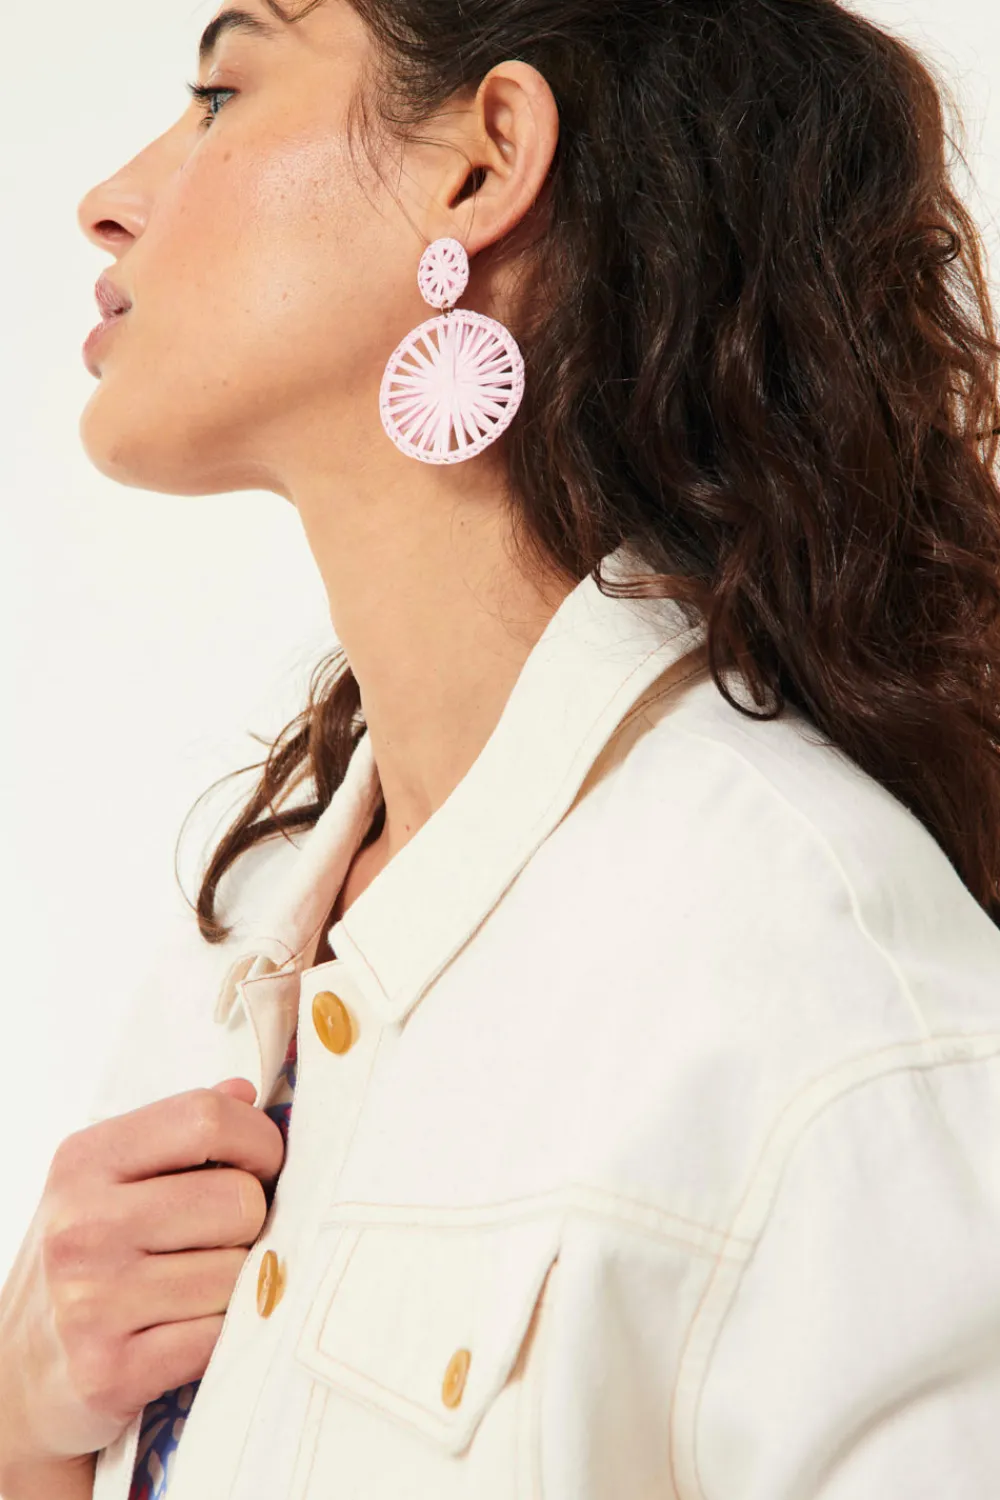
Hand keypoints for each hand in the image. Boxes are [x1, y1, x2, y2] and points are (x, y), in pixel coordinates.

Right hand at [0, 1079, 283, 1475]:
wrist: (21, 1370)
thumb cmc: (88, 1258)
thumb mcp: (113, 1178)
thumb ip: (180, 1132)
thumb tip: (244, 1092)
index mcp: (85, 1160)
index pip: (206, 1118)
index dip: (257, 1141)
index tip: (260, 1164)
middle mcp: (80, 1225)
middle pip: (238, 1199)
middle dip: (251, 1221)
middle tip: (220, 1239)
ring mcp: (90, 1301)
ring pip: (238, 1272)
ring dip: (238, 1283)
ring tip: (197, 1287)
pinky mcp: (108, 1371)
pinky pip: (221, 1336)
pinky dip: (223, 1335)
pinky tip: (187, 1330)